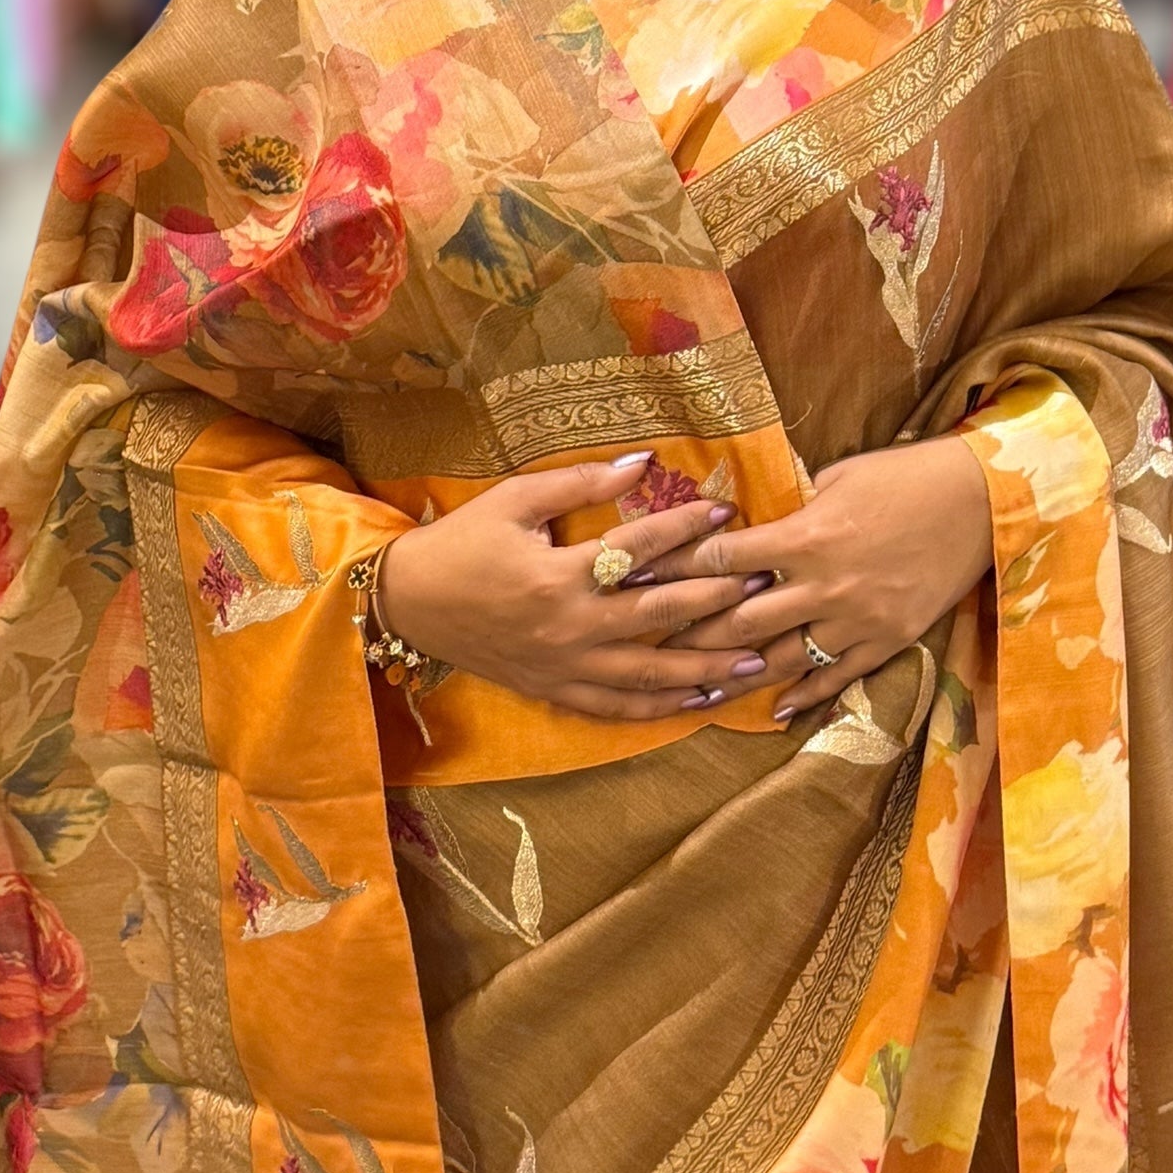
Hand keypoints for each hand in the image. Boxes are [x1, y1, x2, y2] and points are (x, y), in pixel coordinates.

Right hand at [374, 453, 758, 720]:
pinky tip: (699, 701)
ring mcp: (564, 668)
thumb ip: (578, 483)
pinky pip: (617, 709)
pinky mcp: (554, 691)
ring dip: (704, 668)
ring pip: (647, 675)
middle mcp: (568, 628)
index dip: (686, 526)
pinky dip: (660, 708)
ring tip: (752, 661)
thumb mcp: (513, 500)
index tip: (727, 509)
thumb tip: (641, 463)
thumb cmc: (462, 543)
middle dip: (716, 601)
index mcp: (558, 577)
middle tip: (763, 587)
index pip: (638, 548)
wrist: (409, 603)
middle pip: (658, 616)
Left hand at [639, 435, 993, 720]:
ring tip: (697, 691)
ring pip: (782, 657)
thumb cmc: (905, 475)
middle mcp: (824, 585)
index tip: (641, 578)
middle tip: (650, 645)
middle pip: (741, 619)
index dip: (678, 568)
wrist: (981, 501)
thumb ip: (794, 508)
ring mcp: (857, 619)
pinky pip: (838, 675)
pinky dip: (805, 694)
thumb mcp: (838, 477)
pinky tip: (778, 710)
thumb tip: (756, 523)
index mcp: (805, 536)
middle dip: (692, 632)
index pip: (725, 558)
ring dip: (736, 675)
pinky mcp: (888, 639)